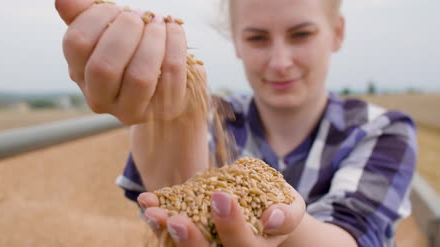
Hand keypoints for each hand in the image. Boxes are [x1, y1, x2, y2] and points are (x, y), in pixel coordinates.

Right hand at [55, 0, 202, 124]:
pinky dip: (174, 45)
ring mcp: (131, 109)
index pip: (76, 44)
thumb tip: (63, 0)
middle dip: (125, 31)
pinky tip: (173, 30)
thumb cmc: (131, 51)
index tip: (117, 9)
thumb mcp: (107, 32)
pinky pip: (170, 75)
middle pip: (103, 67)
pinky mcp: (162, 110)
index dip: (97, 18)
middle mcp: (99, 98)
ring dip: (152, 40)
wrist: (166, 82)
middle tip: (140, 15)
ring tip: (158, 21)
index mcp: (79, 74)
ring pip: (139, 77)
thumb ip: (85, 16)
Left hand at [137, 185, 305, 246]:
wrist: (259, 209)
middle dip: (190, 241)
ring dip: (165, 232)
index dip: (232, 227)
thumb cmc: (276, 206)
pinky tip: (147, 201)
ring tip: (152, 212)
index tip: (221, 197)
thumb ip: (287, 214)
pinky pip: (169, 235)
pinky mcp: (189, 238)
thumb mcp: (291, 206)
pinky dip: (158, 220)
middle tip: (177, 221)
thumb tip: (272, 219)